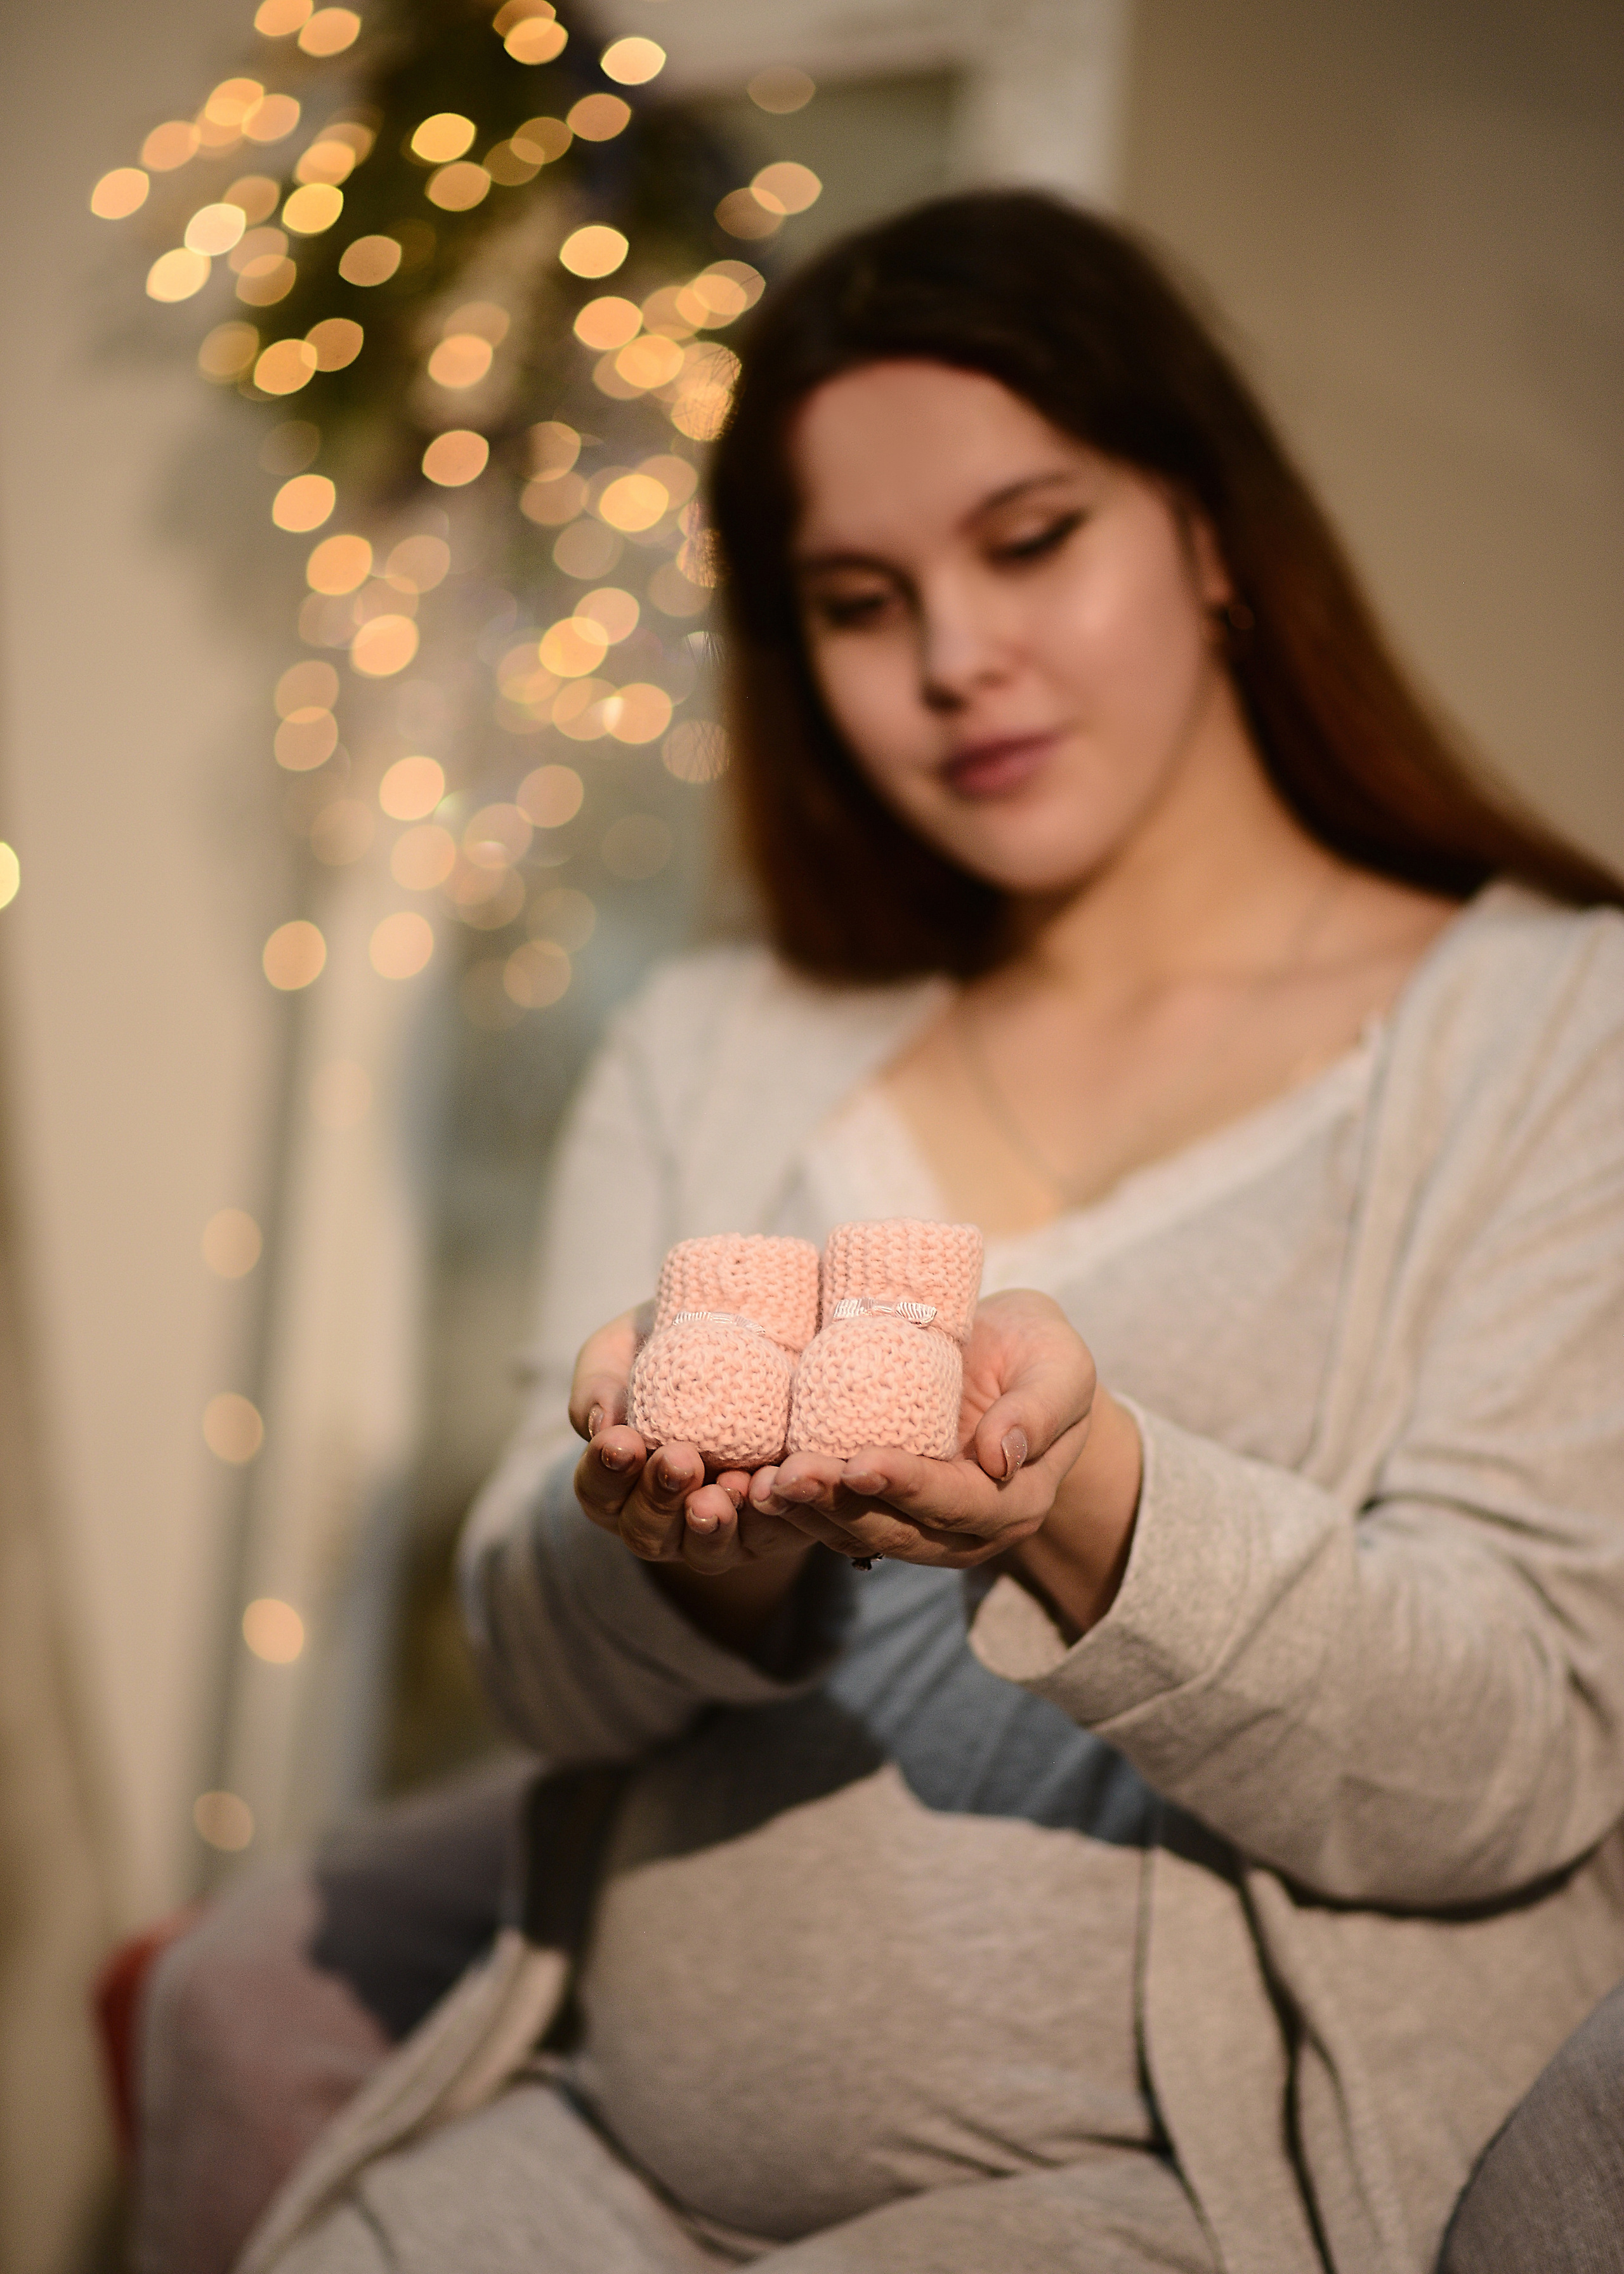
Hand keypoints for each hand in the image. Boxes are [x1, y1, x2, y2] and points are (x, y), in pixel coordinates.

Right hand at [568, 1309, 811, 1579]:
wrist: (755, 1337)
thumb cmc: (672, 1345)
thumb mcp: (625, 1348)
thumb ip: (600, 1383)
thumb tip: (601, 1424)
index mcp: (619, 1479)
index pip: (598, 1491)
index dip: (604, 1472)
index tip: (620, 1440)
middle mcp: (660, 1517)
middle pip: (645, 1532)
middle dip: (660, 1499)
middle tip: (679, 1461)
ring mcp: (714, 1531)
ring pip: (704, 1550)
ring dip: (712, 1523)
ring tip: (726, 1488)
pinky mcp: (770, 1529)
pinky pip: (768, 1536)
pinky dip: (770, 1516)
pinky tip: (771, 1486)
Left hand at [748, 1289, 1142, 1629]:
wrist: (1012, 1360)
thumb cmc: (1041, 1355)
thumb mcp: (1062, 1366)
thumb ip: (1041, 1407)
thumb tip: (1002, 1457)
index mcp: (1015, 1501)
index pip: (959, 1504)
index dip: (909, 1488)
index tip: (861, 1462)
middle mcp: (966, 1530)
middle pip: (899, 1531)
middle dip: (840, 1507)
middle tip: (788, 1476)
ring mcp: (921, 1527)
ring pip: (860, 1534)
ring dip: (808, 1515)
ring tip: (759, 1486)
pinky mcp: (882, 1508)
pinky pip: (839, 1518)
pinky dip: (798, 1507)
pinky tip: (755, 1485)